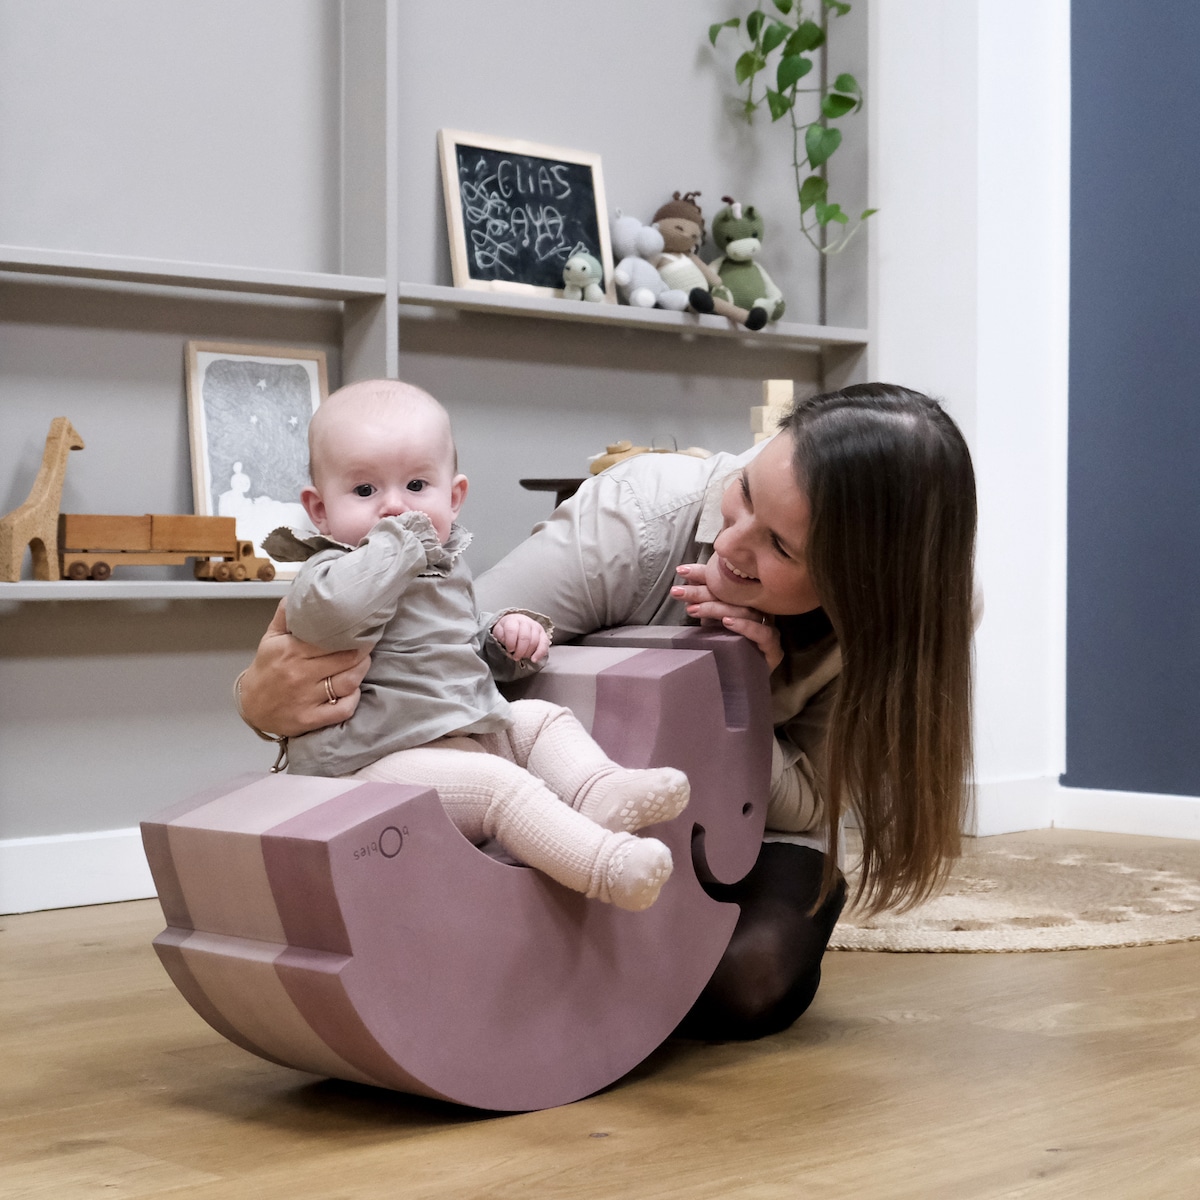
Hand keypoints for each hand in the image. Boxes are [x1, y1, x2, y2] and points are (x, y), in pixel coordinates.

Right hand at [237, 600, 370, 736]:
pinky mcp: (310, 719)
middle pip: (345, 659)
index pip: (330, 639)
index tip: (361, 629)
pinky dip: (353, 699)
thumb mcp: (271, 638)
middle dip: (362, 651)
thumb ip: (286, 614)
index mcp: (290, 651)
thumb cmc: (267, 669)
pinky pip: (343, 709)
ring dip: (361, 672)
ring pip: (348, 682)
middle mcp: (298, 674)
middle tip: (367, 645)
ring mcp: (305, 699)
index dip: (351, 634)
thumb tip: (300, 590)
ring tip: (363, 663)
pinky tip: (353, 690)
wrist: (251, 705)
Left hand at [491, 613, 549, 663]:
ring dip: (528, 653)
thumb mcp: (499, 631)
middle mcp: (525, 621)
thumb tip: (507, 643)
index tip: (509, 650)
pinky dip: (540, 653)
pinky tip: (534, 659)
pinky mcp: (543, 633)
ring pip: (534, 641)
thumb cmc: (506, 630)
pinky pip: (544, 643)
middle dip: (520, 650)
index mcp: (512, 620)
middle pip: (525, 637)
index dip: (510, 642)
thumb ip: (501, 636)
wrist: (516, 624)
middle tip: (516, 657)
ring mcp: (535, 627)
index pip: (512, 630)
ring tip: (522, 656)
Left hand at [670, 563, 783, 671]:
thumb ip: (703, 600)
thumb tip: (686, 575)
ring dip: (717, 609)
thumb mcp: (710, 620)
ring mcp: (769, 628)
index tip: (682, 571)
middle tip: (679, 592)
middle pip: (734, 595)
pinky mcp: (773, 648)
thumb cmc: (726, 648)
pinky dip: (744, 626)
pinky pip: (762, 633)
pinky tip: (727, 622)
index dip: (705, 574)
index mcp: (747, 600)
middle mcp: (760, 610)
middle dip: (703, 591)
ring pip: (745, 612)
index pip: (727, 581)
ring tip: (694, 609)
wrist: (739, 681)